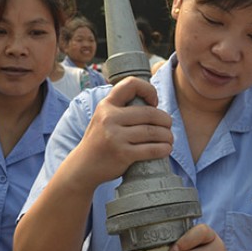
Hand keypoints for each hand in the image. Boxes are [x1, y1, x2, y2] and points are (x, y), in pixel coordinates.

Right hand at [66, 77, 173, 191]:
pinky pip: (151, 149)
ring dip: (167, 136)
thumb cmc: (100, 141)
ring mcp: (115, 136)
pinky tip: (166, 149)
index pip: (131, 84)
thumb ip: (122, 109)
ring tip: (169, 139)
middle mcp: (109, 118)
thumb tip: (153, 104)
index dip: (149, 89)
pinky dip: (163, 149)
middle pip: (150, 113)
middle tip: (168, 126)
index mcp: (107, 105)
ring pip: (153, 131)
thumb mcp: (104, 117)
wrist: (82, 167)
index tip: (154, 103)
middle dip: (165, 120)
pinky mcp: (122, 154)